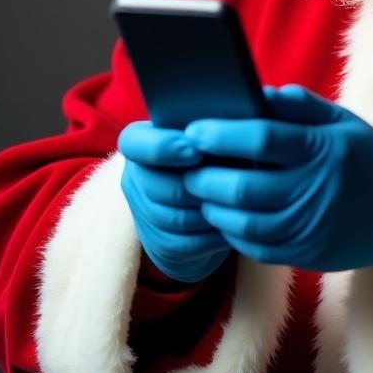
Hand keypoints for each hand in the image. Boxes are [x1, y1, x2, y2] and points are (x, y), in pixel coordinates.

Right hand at [117, 121, 233, 282]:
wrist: (214, 193)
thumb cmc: (218, 150)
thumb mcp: (211, 134)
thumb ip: (211, 129)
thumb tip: (229, 127)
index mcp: (141, 142)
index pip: (135, 143)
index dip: (162, 148)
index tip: (196, 151)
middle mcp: (134, 177)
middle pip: (157, 188)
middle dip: (196, 186)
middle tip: (230, 180)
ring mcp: (143, 213)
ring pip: (172, 219)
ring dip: (208, 211)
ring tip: (237, 202)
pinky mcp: (158, 244)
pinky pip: (183, 245)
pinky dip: (211, 236)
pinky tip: (233, 225)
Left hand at [181, 85, 372, 273]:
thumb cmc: (369, 158)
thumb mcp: (344, 121)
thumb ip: (301, 106)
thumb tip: (257, 94)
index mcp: (323, 149)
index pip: (262, 139)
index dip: (222, 133)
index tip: (194, 129)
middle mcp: (315, 190)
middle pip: (244, 185)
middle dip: (204, 174)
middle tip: (185, 163)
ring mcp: (310, 227)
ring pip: (243, 221)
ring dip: (212, 205)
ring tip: (197, 187)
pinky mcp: (306, 254)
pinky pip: (256, 247)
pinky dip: (231, 230)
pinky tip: (222, 214)